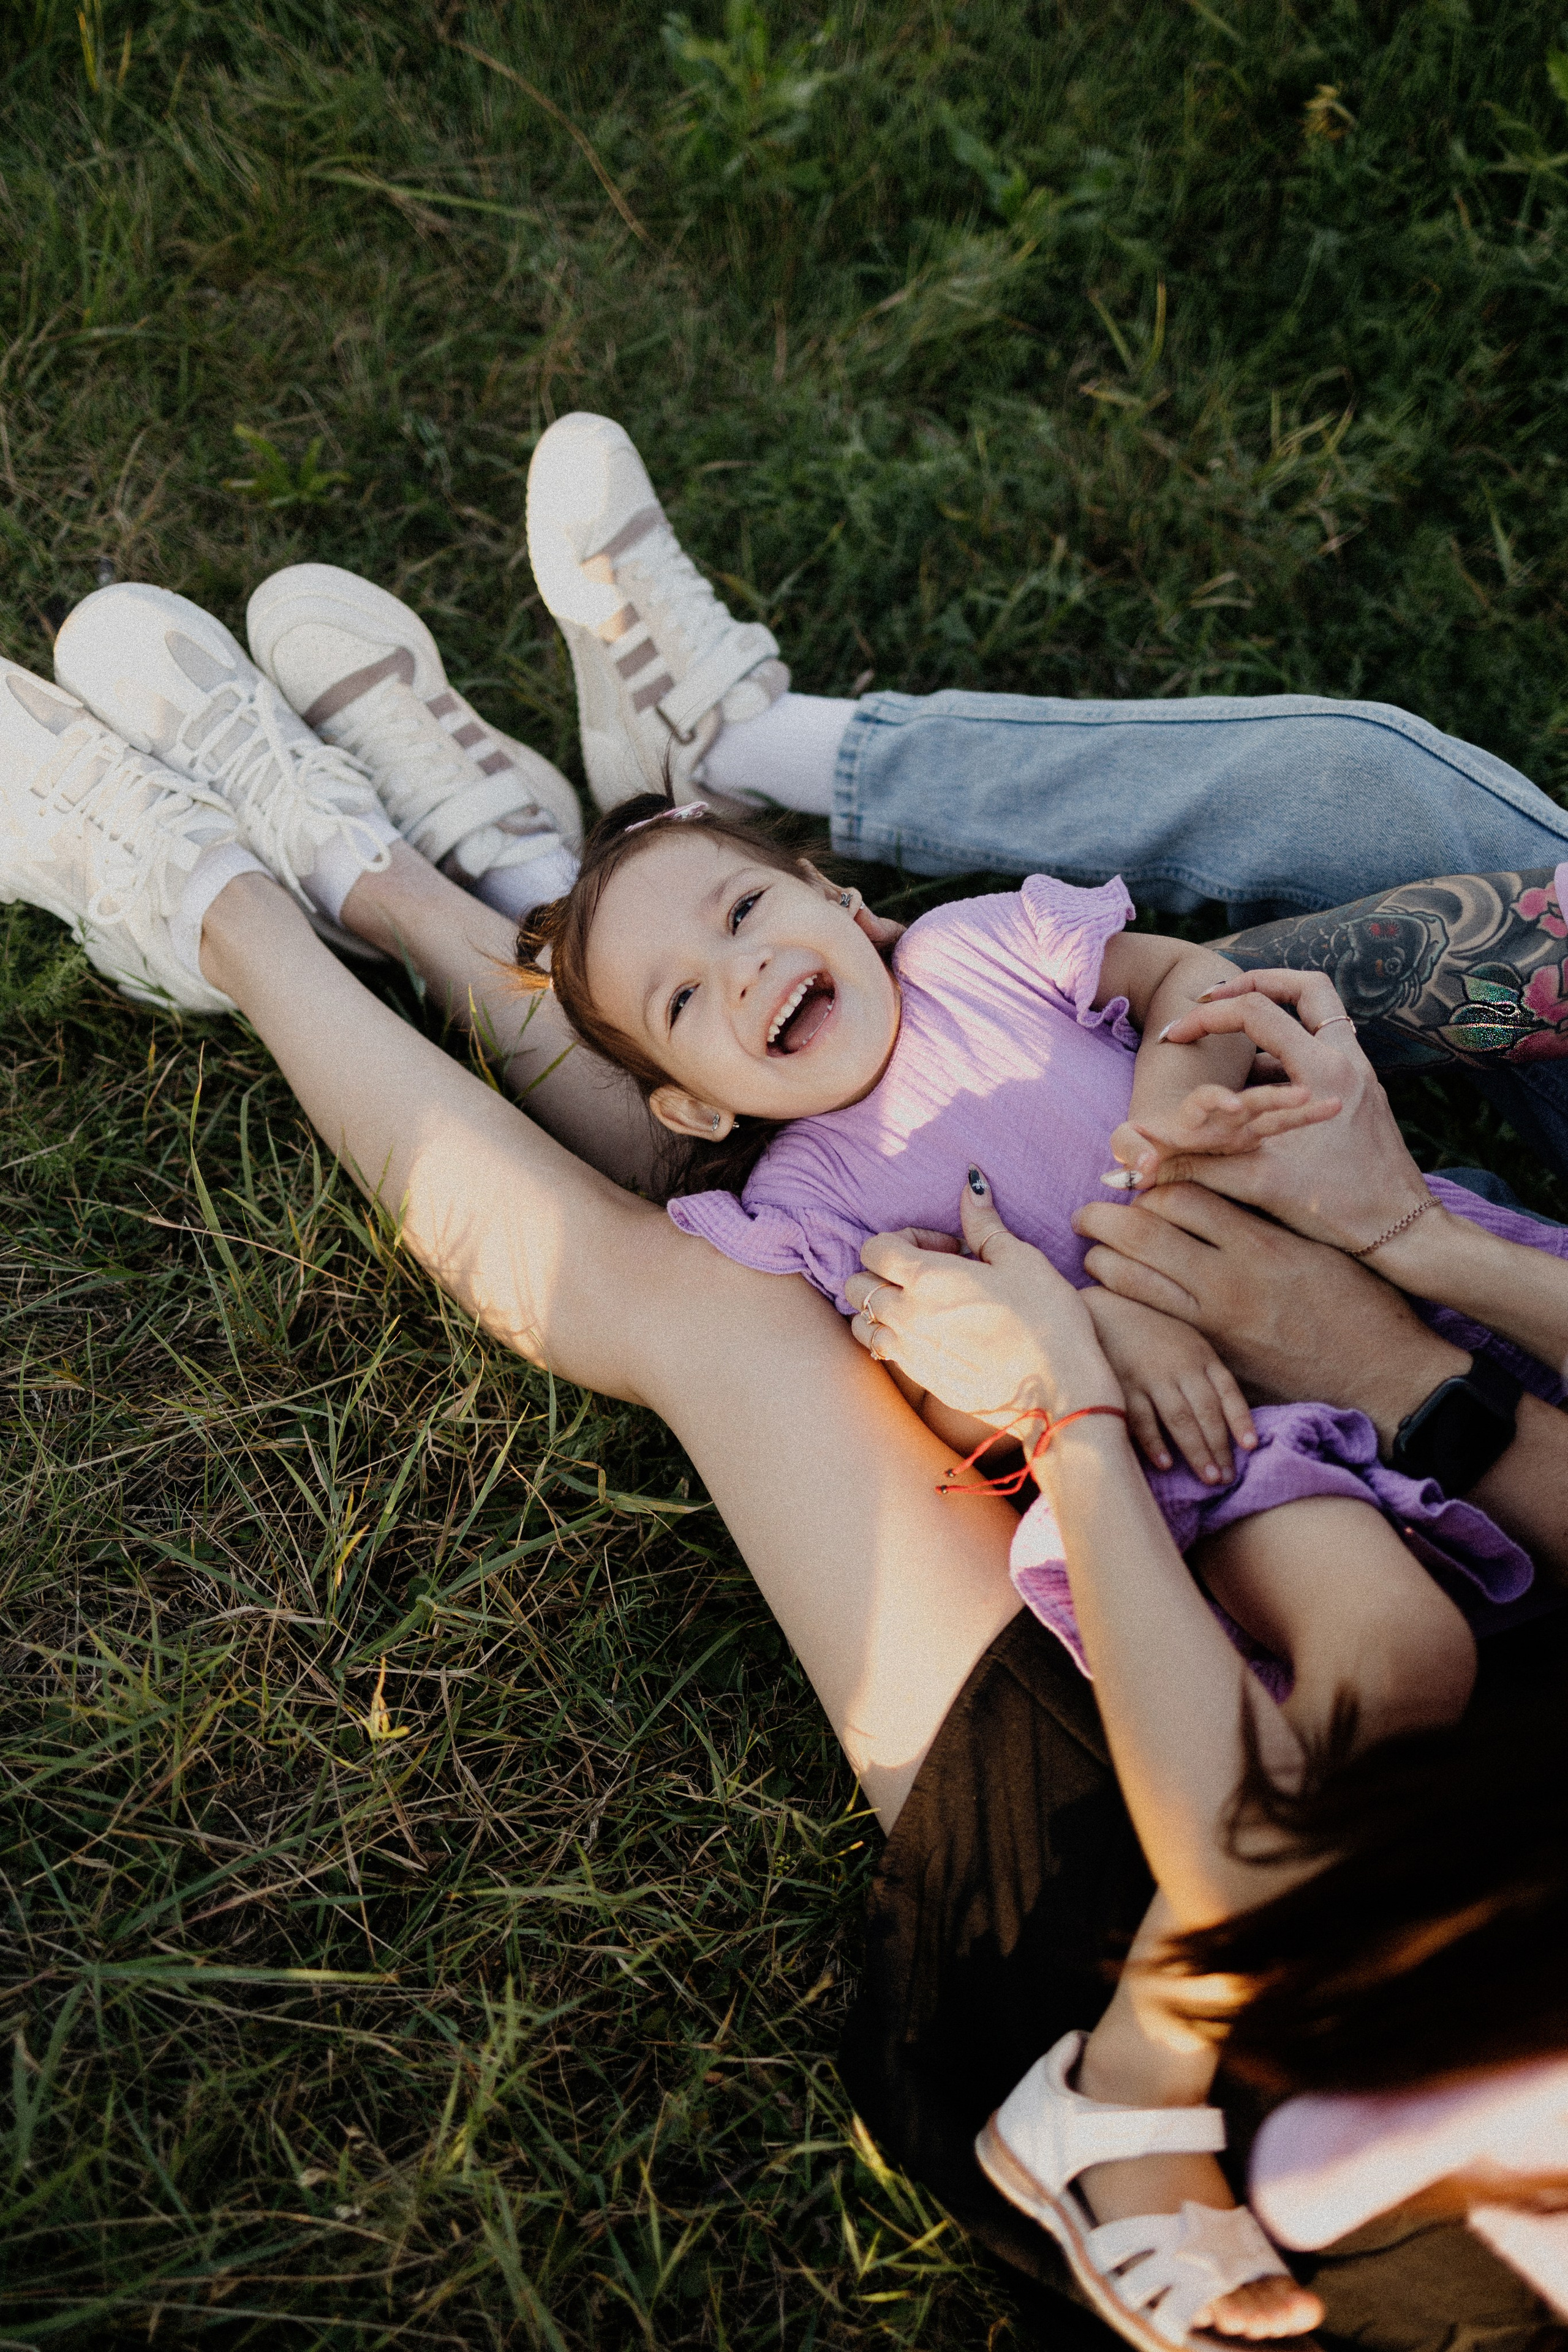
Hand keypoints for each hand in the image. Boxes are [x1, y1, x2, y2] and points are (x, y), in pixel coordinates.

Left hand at [844, 1170, 1121, 1436]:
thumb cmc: (1047, 1319)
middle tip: (927, 1275)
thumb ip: (984, 1223)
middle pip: (856, 1284)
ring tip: (921, 1305)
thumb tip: (971, 1182)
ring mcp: (909, 1352)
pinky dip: (890, 1338)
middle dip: (883, 1271)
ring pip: (860, 1323)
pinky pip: (881, 1353)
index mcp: (927, 1278)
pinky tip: (930, 1334)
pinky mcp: (920, 1381)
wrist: (1059, 1391)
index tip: (944, 1247)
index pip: (874, 1247)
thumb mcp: (1020, 1260)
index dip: (904, 1238)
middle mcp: (906, 1315)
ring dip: (879, 1308)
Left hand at [1071, 1184, 1469, 1448]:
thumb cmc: (1359, 1303)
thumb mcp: (1315, 1245)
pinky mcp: (1212, 1358)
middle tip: (1086, 1213)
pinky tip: (1113, 1294)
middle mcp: (1229, 1279)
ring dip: (1103, 1261)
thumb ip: (1259, 1222)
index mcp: (1259, 1241)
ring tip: (1093, 1251)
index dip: (1151, 1184)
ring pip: (1133, 1281)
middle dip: (1104, 1217)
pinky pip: (1152, 1322)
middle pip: (1143, 1233)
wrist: (1383, 1373)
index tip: (1137, 1183)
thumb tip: (1210, 1196)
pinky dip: (1125, 1303)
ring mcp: (1216, 1323)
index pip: (1182, 1195)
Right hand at [1082, 1288, 1255, 1481]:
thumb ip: (1206, 1372)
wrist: (1105, 1311)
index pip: (1228, 1391)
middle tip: (1227, 1477)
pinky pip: (1142, 1419)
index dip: (1241, 1419)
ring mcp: (1151, 1377)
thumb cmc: (1153, 1333)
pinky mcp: (1123, 1385)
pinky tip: (1166, 1464)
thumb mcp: (1188, 1341)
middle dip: (1219, 1447)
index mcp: (1201, 1356)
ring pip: (1179, 1418)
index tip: (1250, 1446)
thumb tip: (1226, 1414)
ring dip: (1196, 1450)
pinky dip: (1154, 1442)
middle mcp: (1180, 1367)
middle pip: (1206, 1411)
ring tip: (1209, 1477)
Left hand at [1106, 1076, 1338, 1191]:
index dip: (1216, 1099)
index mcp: (1196, 1114)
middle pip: (1253, 1102)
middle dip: (1274, 1100)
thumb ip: (1130, 1147)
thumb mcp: (1133, 1143)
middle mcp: (1224, 1117)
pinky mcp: (1253, 1144)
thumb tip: (1133, 1168)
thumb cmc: (1147, 1141)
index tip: (1233, 1104)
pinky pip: (1286, 1129)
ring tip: (1332, 1106)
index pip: (1207, 1100)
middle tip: (1303, 1096)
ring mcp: (1243, 1130)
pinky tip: (1334, 1112)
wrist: (1158, 1145)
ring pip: (1276, 1116)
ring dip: (1300, 1112)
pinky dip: (1308, 1120)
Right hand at [1149, 970, 1432, 1253]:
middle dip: (1255, 982)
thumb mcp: (1258, 1184)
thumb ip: (1198, 1167)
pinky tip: (1260, 1079)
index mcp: (1321, 1070)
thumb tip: (1141, 1170)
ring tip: (1234, 1032)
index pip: (1255, 1011)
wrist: (1402, 1228)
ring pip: (1320, 1011)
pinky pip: (1324, 1045)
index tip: (1173, 1036)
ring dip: (1276, 1011)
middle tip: (1216, 998)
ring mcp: (1361, 1071)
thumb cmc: (1336, 1208)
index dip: (1204, 1017)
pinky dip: (1290, 1047)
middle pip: (1304, 986)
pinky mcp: (1365, 1089)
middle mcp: (1346, 1059)